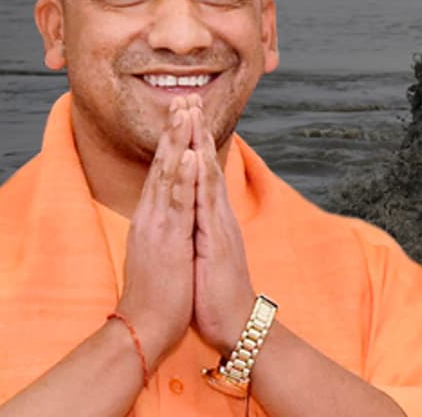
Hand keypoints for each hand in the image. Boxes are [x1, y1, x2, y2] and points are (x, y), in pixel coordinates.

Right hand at [115, 97, 196, 365]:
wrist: (146, 327)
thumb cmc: (159, 293)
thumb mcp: (163, 251)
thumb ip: (165, 228)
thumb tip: (169, 213)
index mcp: (153, 217)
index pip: (164, 171)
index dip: (174, 141)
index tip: (183, 114)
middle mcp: (152, 215)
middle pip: (163, 164)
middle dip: (175, 130)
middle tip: (185, 98)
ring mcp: (157, 225)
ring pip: (167, 176)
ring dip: (177, 143)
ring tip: (185, 113)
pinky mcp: (166, 240)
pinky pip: (175, 204)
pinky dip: (181, 178)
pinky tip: (187, 156)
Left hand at [186, 96, 257, 355]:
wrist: (236, 324)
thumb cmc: (218, 295)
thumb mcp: (206, 255)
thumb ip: (202, 232)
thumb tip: (195, 217)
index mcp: (211, 219)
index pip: (200, 173)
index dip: (192, 143)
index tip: (185, 115)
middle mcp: (217, 216)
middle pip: (205, 165)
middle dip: (196, 131)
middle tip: (190, 97)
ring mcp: (218, 225)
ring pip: (206, 176)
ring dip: (198, 143)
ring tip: (192, 114)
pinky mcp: (217, 240)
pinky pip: (205, 203)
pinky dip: (199, 177)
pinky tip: (193, 155)